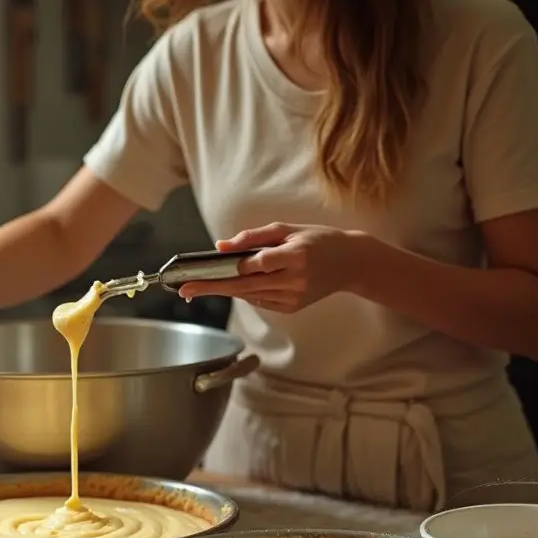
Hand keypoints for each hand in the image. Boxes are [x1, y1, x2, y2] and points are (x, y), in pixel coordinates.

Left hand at [178, 223, 364, 312]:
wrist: (351, 263)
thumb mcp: (288, 229)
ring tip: (199, 286)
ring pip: (250, 295)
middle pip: (246, 285)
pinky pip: (260, 301)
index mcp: (296, 256)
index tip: (206, 270)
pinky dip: (246, 292)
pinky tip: (236, 285)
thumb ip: (253, 237)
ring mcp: (294, 297)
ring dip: (225, 290)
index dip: (232, 266)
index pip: (257, 263)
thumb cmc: (318, 240)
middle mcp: (295, 280)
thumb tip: (221, 246)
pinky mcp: (292, 308)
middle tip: (186, 290)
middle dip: (213, 287)